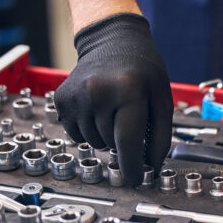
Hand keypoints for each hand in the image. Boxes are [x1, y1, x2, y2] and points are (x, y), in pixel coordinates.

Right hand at [55, 14, 172, 185]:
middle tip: (129, 119)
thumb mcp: (162, 100)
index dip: (133, 166)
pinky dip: (90, 129)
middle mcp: (97, 93)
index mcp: (128, 90)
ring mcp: (76, 97)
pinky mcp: (61, 100)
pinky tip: (98, 109)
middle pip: (112, 144)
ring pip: (94, 142)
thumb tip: (152, 170)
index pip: (128, 141)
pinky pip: (78, 134)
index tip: (135, 181)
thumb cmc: (142, 71)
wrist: (112, 41)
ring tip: (114, 110)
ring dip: (106, 135)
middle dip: (124, 142)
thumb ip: (160, 137)